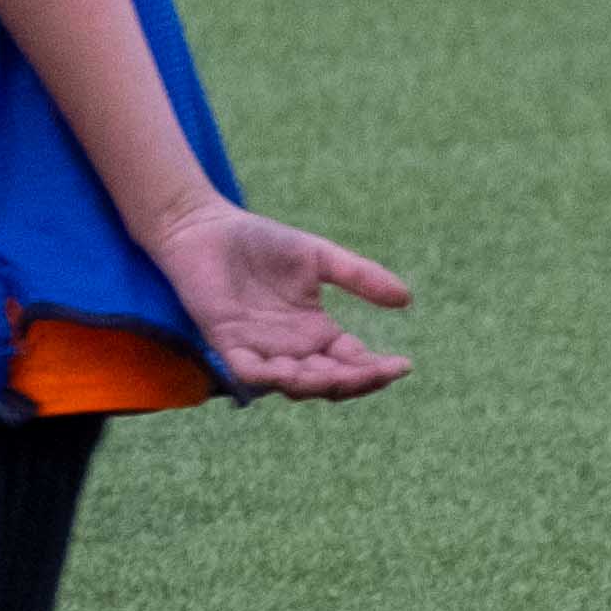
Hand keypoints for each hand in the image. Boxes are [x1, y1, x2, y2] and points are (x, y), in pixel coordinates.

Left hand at [154, 198, 412, 398]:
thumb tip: (406, 299)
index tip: (404, 365)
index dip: (377, 369)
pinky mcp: (227, 342)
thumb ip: (359, 277)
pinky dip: (269, 377)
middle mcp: (291, 347)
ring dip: (317, 383)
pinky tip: (290, 372)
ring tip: (338, 375)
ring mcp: (260, 348)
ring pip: (294, 383)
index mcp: (316, 331)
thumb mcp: (319, 257)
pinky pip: (249, 372)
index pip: (352, 361)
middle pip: (329, 380)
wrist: (204, 227)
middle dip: (355, 381)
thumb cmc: (259, 241)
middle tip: (378, 372)